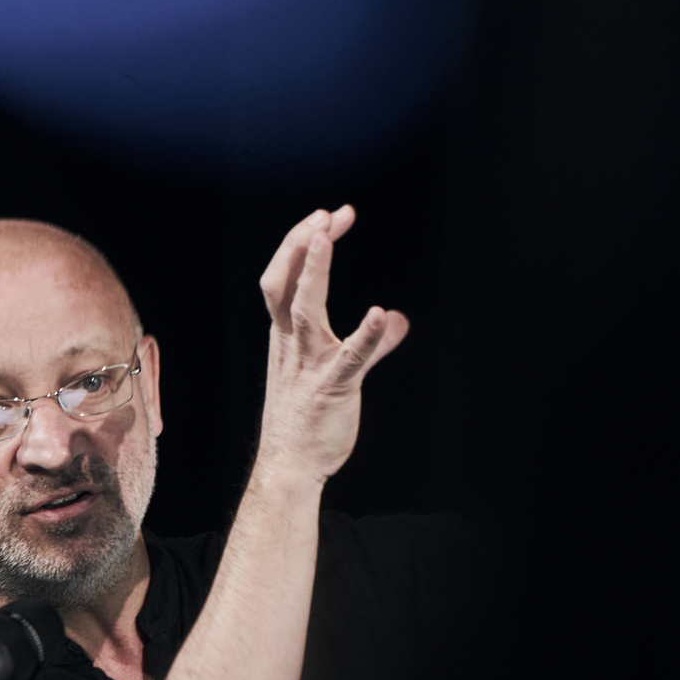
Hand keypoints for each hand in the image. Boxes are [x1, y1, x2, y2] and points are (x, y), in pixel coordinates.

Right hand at [255, 205, 408, 482]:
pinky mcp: (331, 388)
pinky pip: (349, 358)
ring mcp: (308, 364)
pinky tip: (382, 315)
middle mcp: (290, 344)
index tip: (328, 217)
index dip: (302, 244)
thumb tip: (396, 320)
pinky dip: (365, 336)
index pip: (284, 278)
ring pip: (303, 309)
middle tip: (327, 214)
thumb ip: (370, 344)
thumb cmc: (307, 419)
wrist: (289, 466)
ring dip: (314, 270)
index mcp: (285, 337)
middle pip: (282, 282)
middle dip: (301, 243)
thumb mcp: (334, 373)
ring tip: (328, 235)